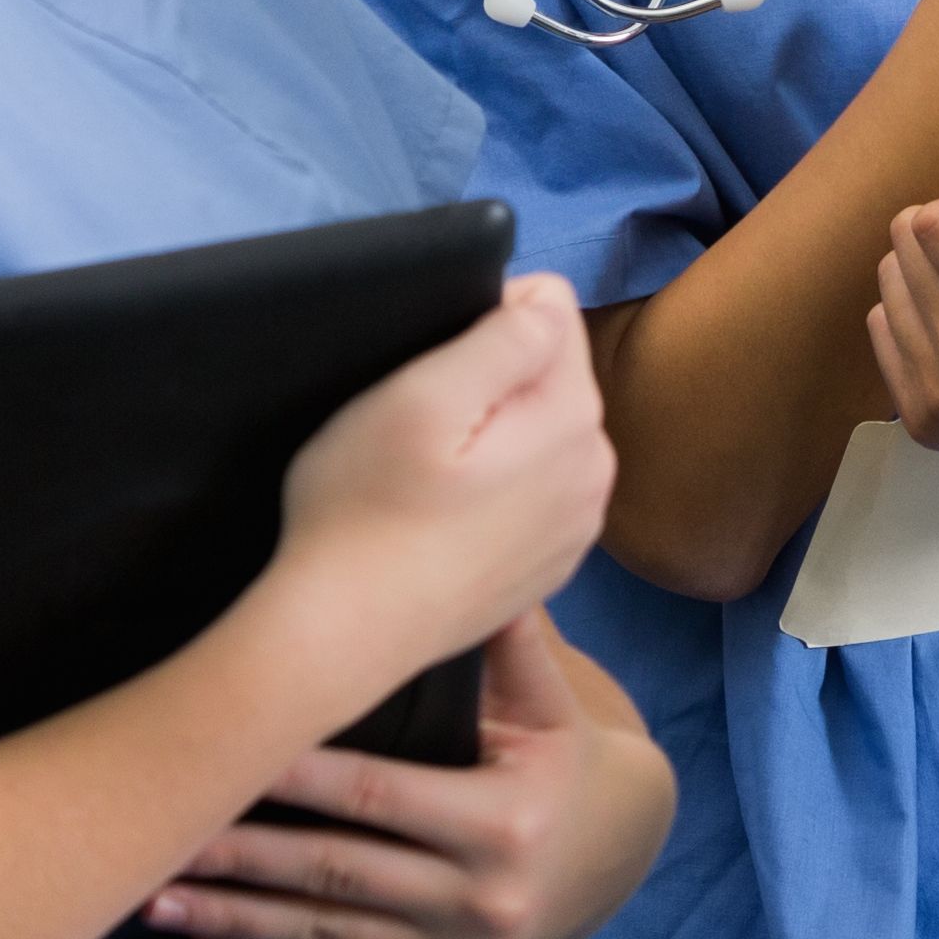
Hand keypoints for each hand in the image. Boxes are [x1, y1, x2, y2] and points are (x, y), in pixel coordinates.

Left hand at [145, 610, 679, 938]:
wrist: (614, 860)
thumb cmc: (563, 762)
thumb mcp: (550, 704)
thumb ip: (508, 641)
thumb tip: (467, 551)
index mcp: (503, 819)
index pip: (377, 795)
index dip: (295, 779)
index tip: (223, 761)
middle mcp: (481, 896)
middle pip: (335, 871)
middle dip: (239, 856)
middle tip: (158, 839)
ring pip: (325, 932)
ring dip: (233, 920)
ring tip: (153, 903)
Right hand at [276, 274, 615, 710]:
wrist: (342, 637)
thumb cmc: (363, 512)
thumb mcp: (420, 396)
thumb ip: (502, 337)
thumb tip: (547, 301)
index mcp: (574, 419)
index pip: (551, 312)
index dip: (483, 322)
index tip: (431, 370)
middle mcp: (596, 471)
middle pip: (548, 376)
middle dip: (490, 384)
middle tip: (421, 431)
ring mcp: (577, 526)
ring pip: (537, 433)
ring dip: (491, 438)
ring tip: (427, 479)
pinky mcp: (549, 565)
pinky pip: (529, 491)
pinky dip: (492, 491)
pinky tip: (442, 521)